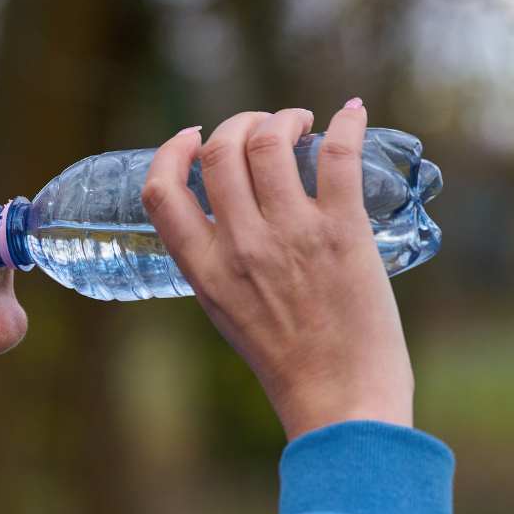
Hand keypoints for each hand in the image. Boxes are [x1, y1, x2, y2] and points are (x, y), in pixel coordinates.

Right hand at [141, 101, 413, 439]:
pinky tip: (351, 114)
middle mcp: (241, 247)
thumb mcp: (228, 313)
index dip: (171, 151)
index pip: (162, 192)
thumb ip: (220, 264)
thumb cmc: (289, 364)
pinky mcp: (342, 233)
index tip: (191, 137)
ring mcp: (291, 237)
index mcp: (205, 271)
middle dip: (238, 123)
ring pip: (270, 140)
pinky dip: (347, 124)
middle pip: (220, 150)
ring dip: (285, 118)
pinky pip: (339, 155)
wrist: (341, 399)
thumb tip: (232, 214)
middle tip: (263, 127)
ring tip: (301, 124)